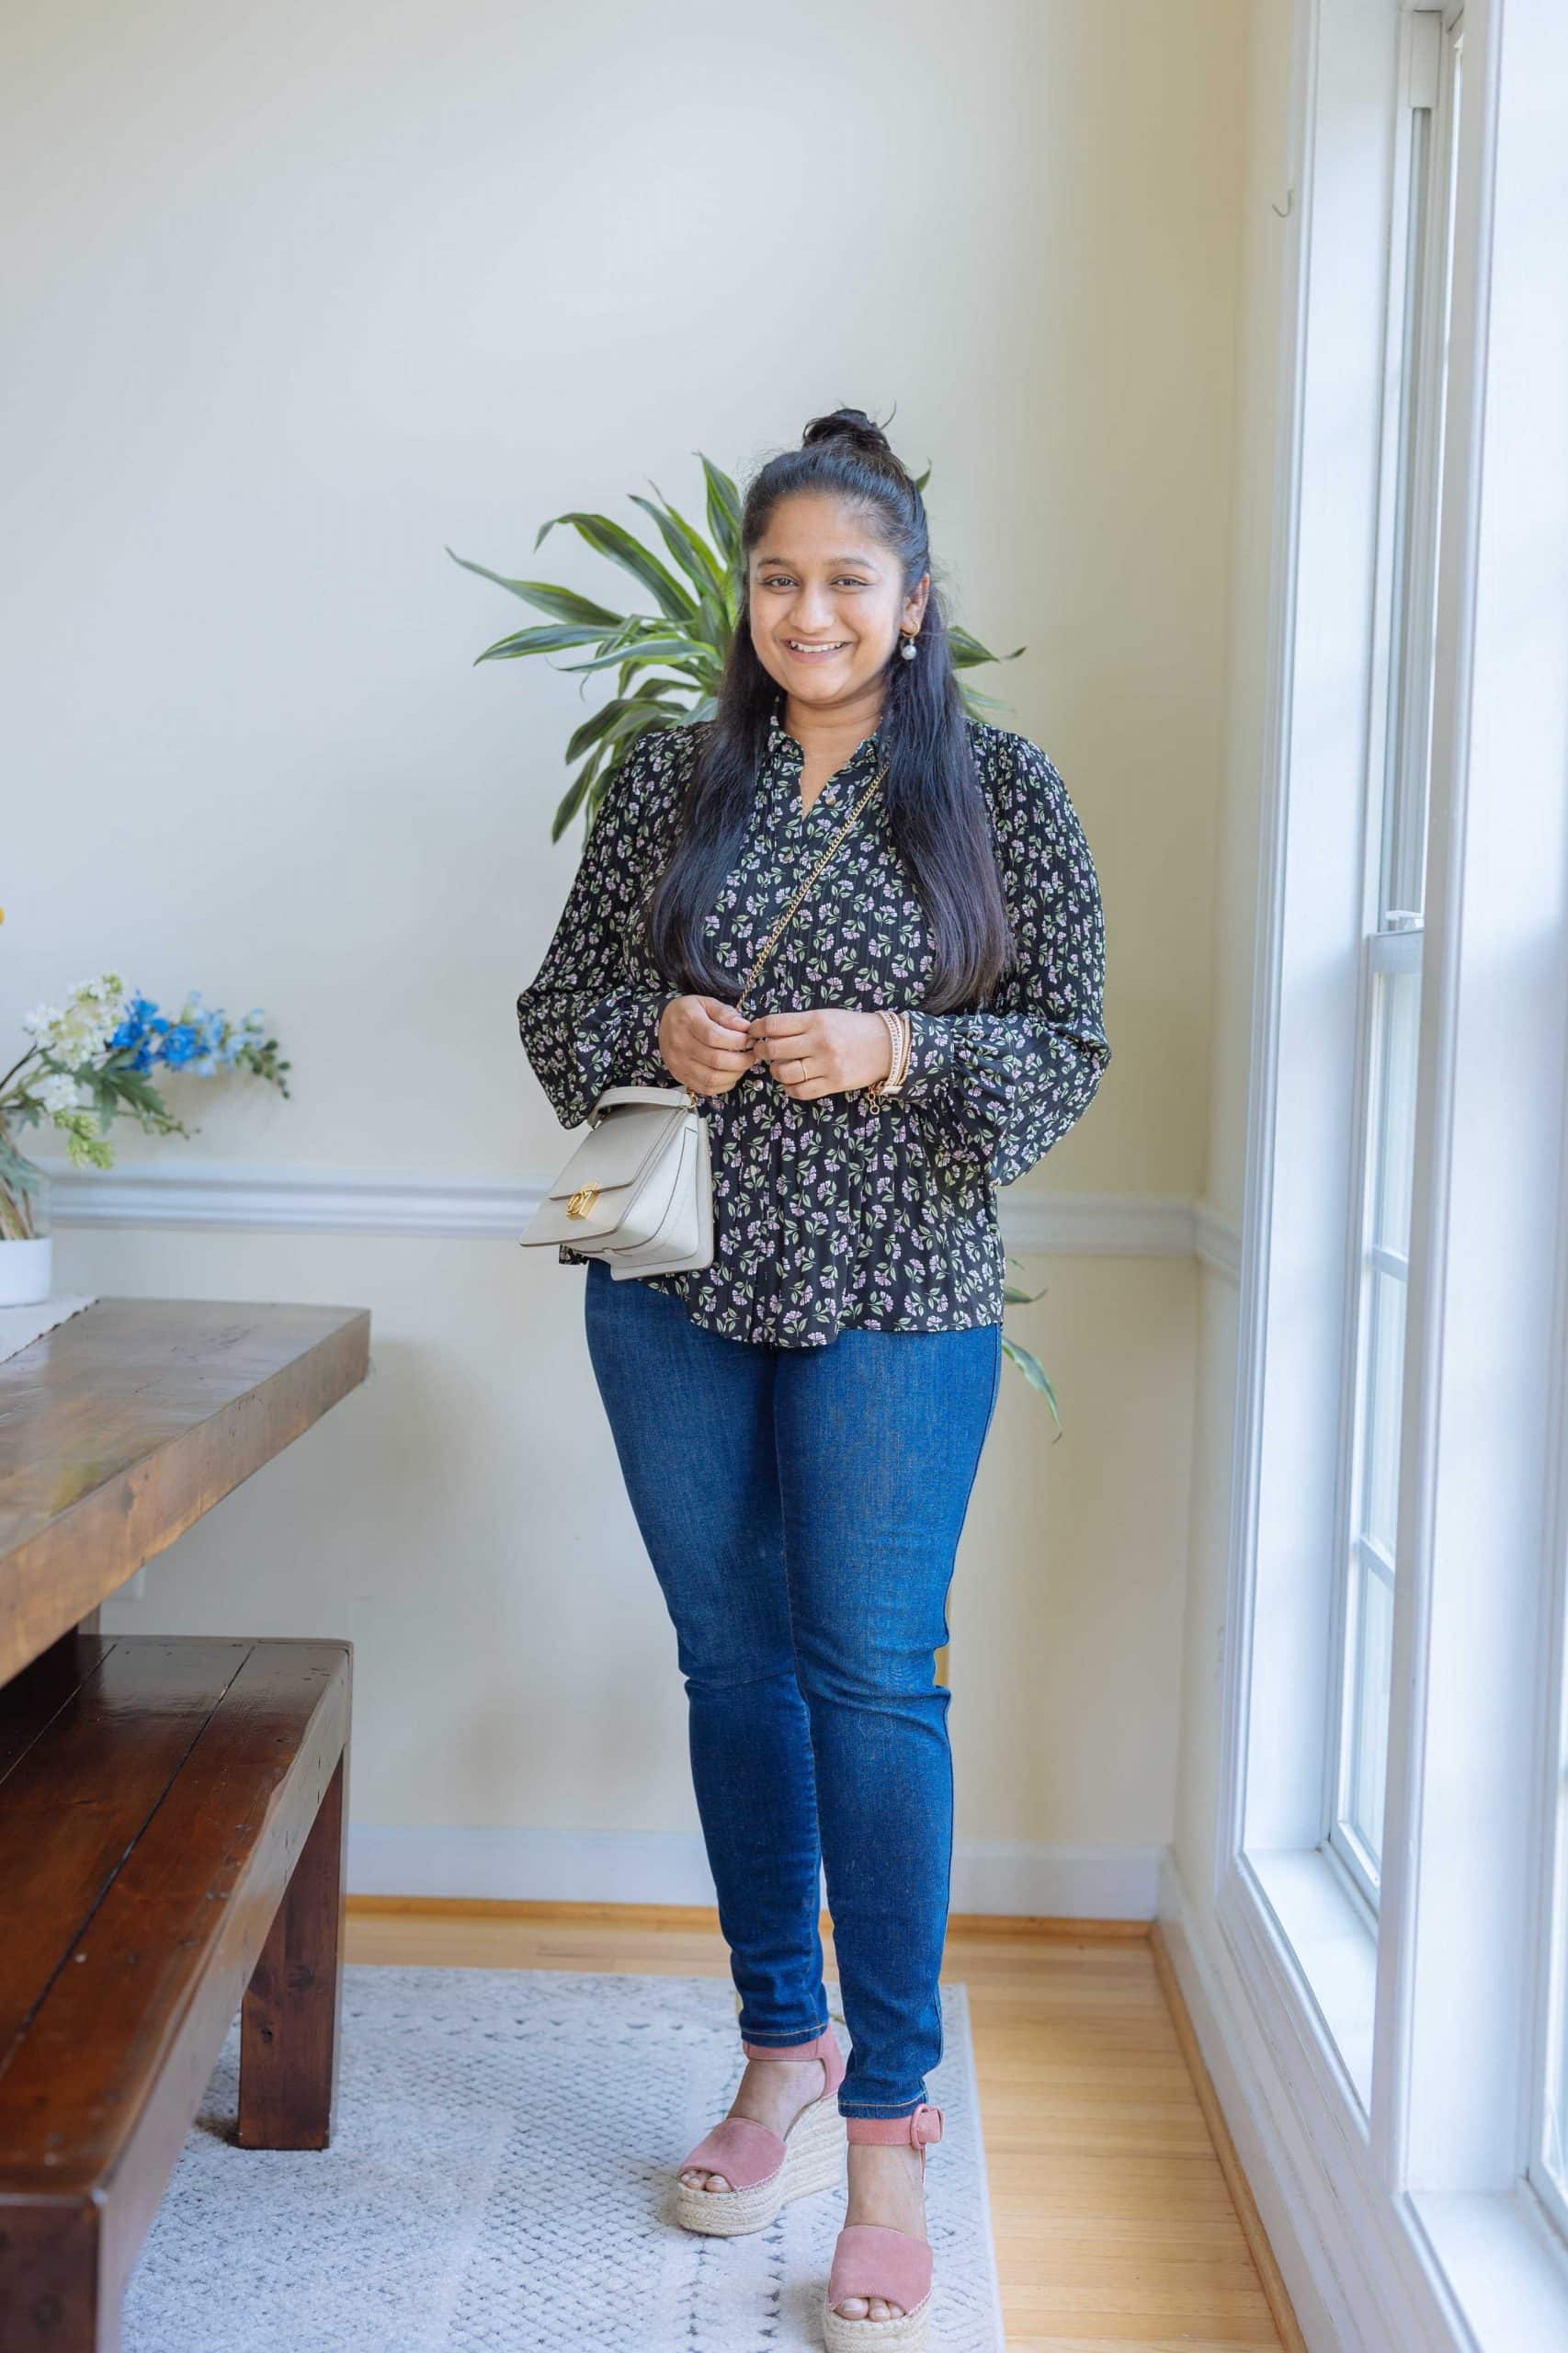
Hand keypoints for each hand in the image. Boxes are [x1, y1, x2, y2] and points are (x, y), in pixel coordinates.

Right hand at [658, 994, 762, 1096]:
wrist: (663, 1023)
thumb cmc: (688, 1012)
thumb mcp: (706, 1003)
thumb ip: (726, 1014)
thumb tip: (745, 1027)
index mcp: (687, 1021)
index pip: (714, 1037)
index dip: (737, 1041)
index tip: (750, 1040)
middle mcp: (680, 1044)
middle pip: (715, 1060)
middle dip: (742, 1060)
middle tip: (752, 1054)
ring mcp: (679, 1063)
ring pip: (712, 1078)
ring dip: (735, 1074)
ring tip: (743, 1064)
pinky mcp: (681, 1076)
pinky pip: (706, 1088)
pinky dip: (724, 1084)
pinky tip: (731, 1074)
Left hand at [745, 1007, 894, 1099]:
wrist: (885, 1045)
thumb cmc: (851, 1028)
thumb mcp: (826, 1016)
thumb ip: (798, 1024)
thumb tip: (766, 1032)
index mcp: (815, 1020)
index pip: (773, 1024)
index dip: (756, 1029)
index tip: (753, 1032)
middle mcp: (819, 1042)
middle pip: (774, 1049)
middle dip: (761, 1051)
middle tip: (761, 1052)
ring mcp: (826, 1064)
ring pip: (784, 1073)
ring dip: (775, 1071)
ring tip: (779, 1068)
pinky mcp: (833, 1083)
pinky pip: (800, 1091)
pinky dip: (790, 1088)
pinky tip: (792, 1082)